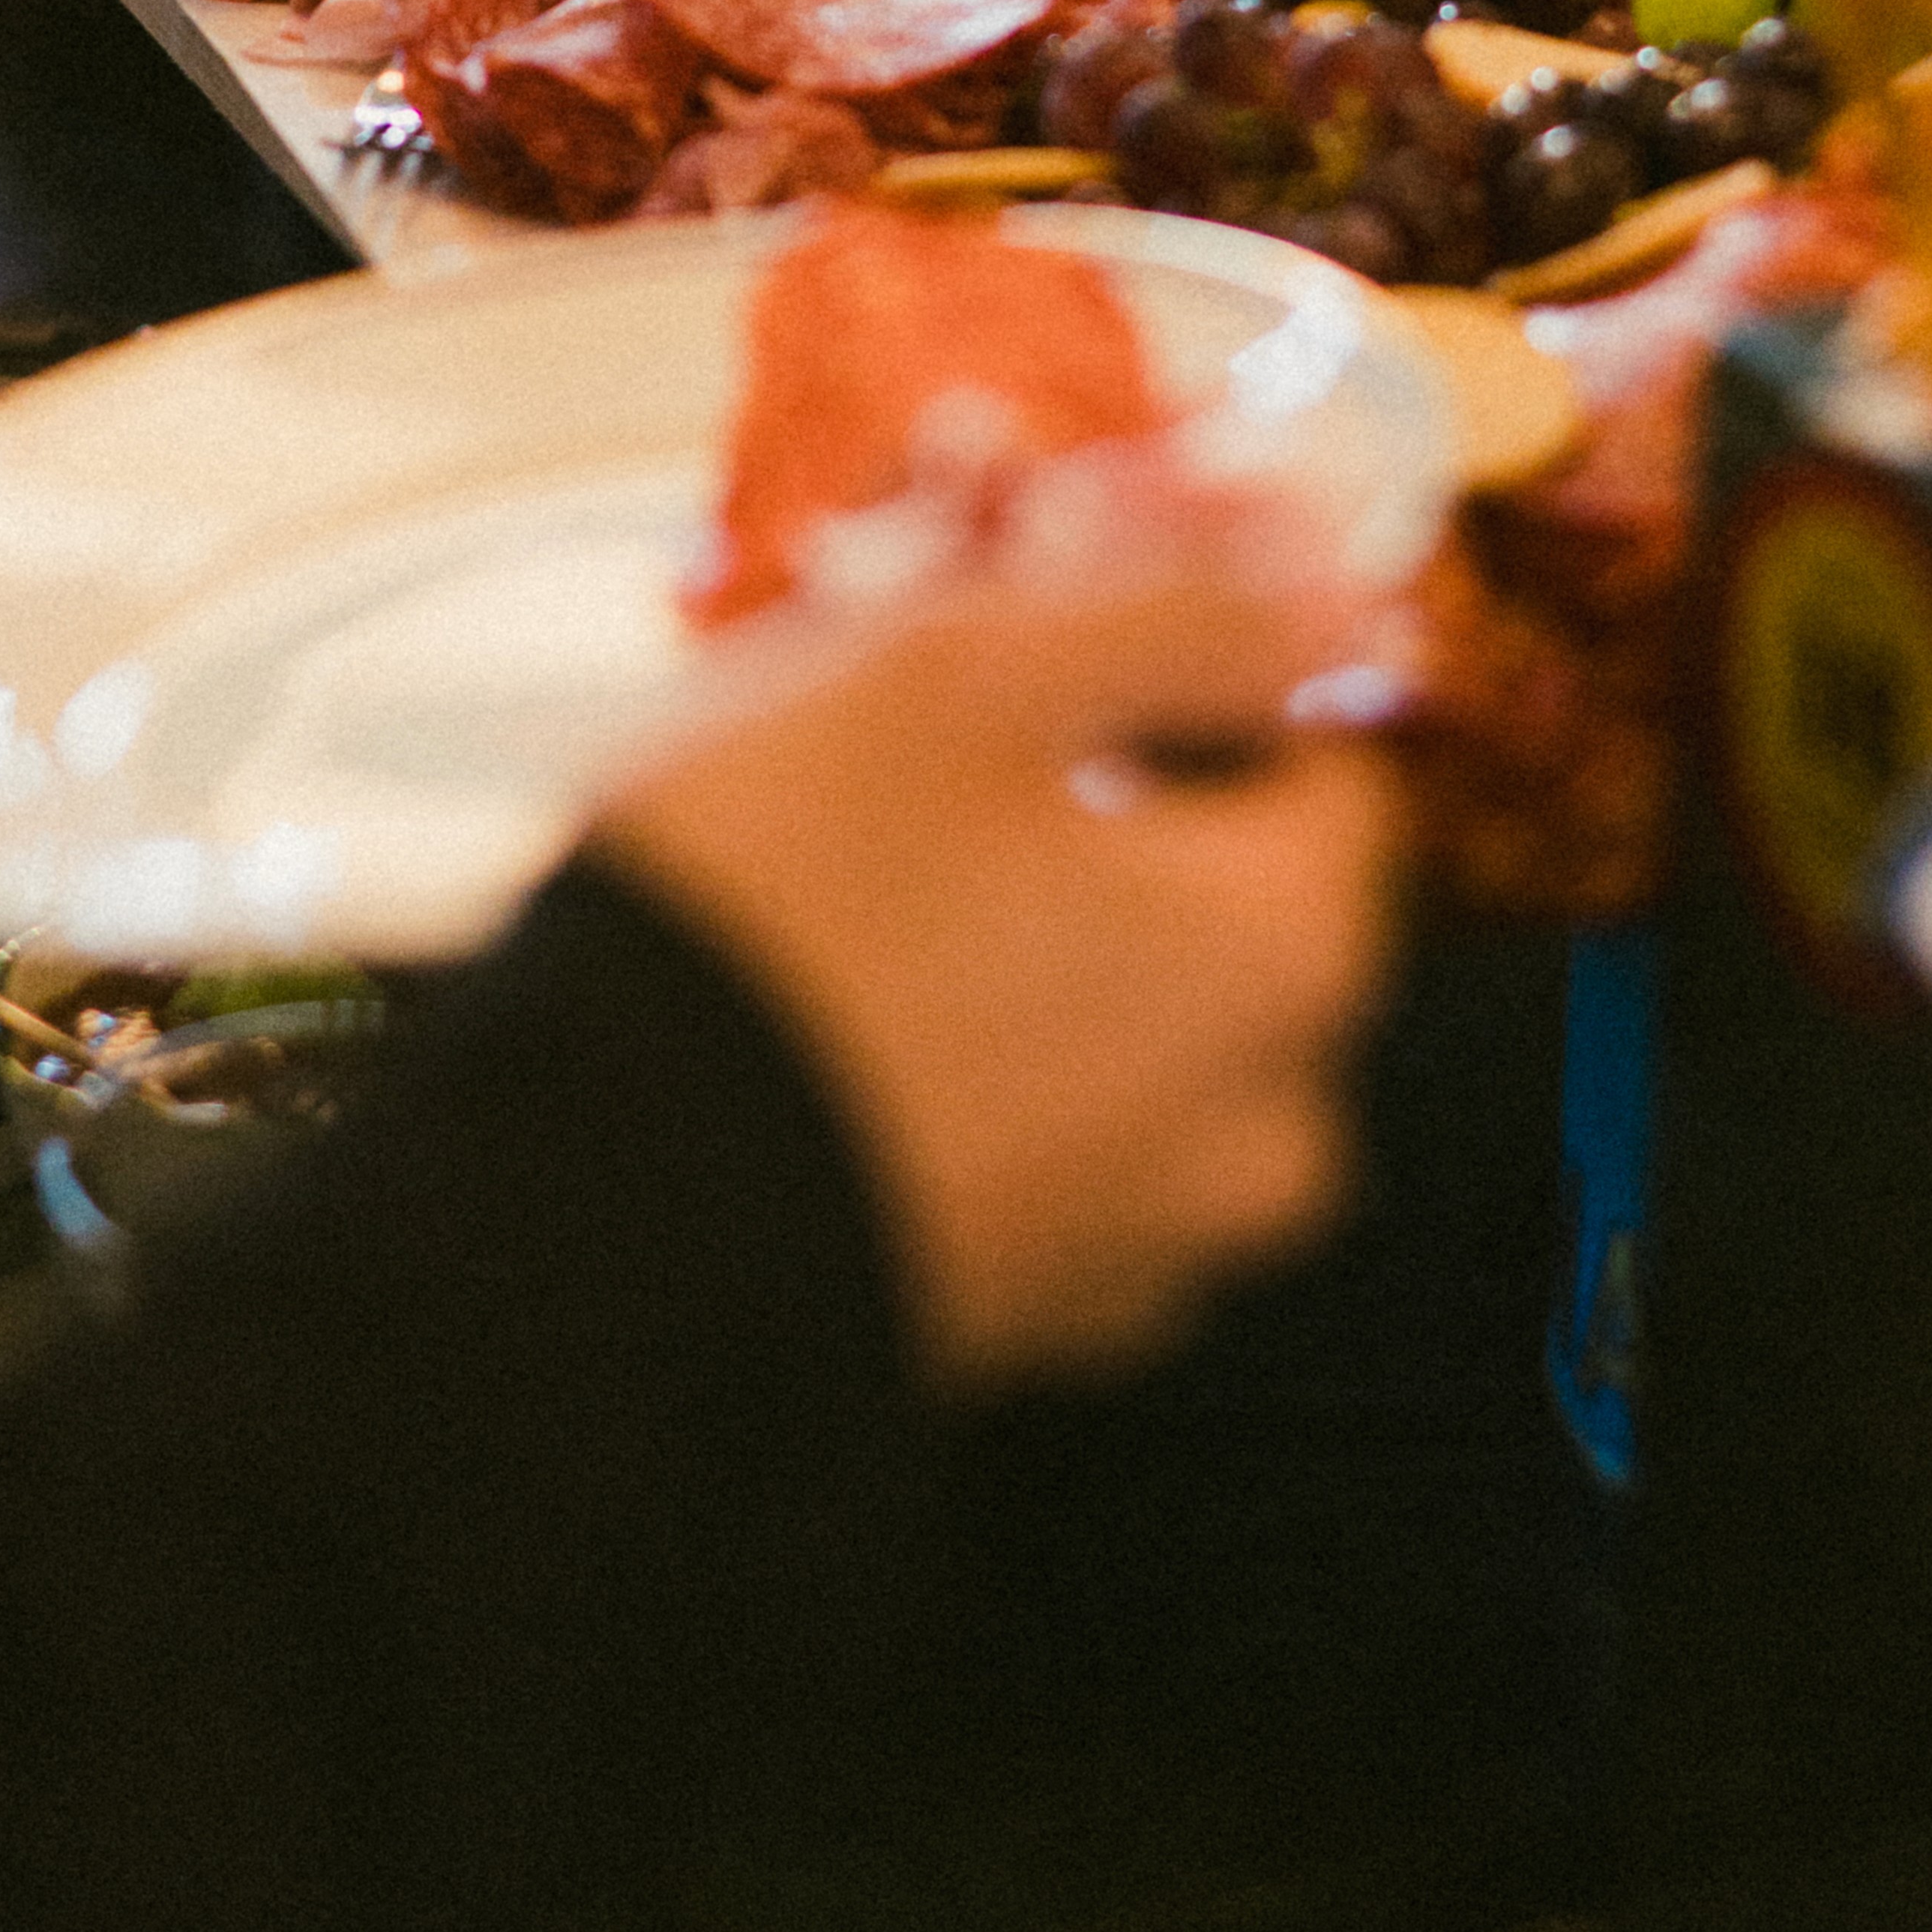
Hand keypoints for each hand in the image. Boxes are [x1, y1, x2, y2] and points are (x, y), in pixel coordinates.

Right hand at [596, 566, 1402, 1385]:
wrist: (600, 1217)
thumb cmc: (790, 910)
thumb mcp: (974, 670)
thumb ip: (1184, 619)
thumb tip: (1331, 605)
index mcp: (1289, 957)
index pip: (1324, 771)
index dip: (1195, 688)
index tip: (1052, 660)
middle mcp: (1267, 1130)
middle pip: (1236, 911)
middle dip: (1114, 823)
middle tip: (936, 763)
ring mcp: (1148, 1251)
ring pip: (1139, 1035)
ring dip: (1042, 950)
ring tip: (868, 890)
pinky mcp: (1025, 1326)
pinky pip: (1050, 1149)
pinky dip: (984, 1076)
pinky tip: (853, 1023)